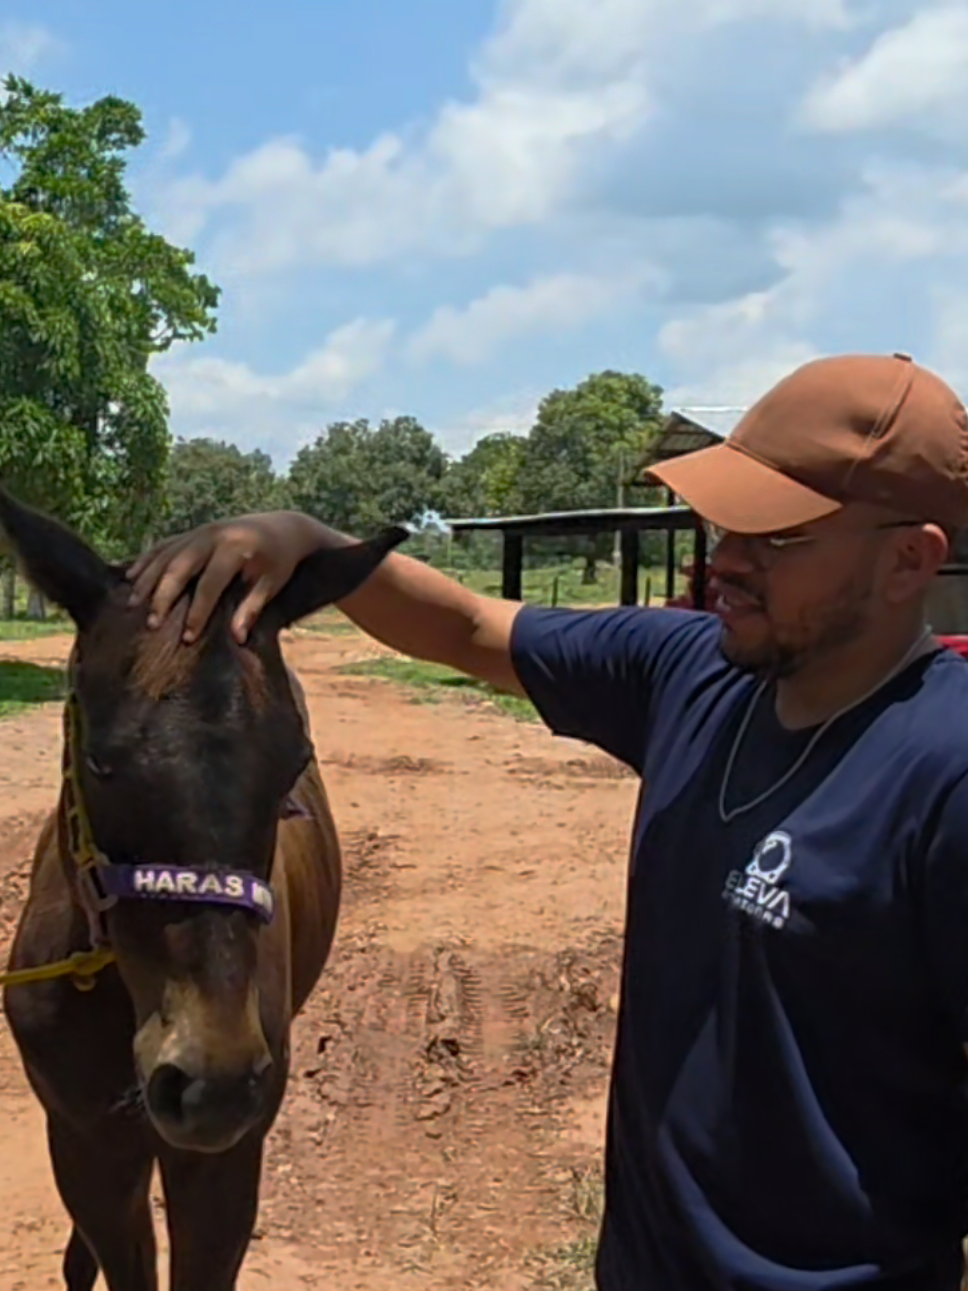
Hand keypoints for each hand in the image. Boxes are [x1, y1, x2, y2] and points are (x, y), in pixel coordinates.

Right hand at [126, 511, 319, 642]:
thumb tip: (237, 638)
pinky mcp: (193, 532)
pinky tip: (130, 577)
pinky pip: (164, 545)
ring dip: (147, 579)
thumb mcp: (273, 584)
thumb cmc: (279, 561)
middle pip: (179, 567)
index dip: (198, 612)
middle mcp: (213, 536)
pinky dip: (146, 560)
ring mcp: (200, 531)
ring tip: (132, 605)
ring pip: (166, 555)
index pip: (210, 584)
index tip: (187, 638)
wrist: (282, 528)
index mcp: (235, 548)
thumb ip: (253, 608)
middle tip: (151, 624)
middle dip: (163, 596)